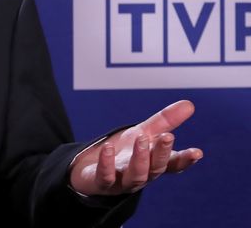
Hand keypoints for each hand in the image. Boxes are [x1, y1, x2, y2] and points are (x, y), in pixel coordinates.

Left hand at [69, 100, 202, 195]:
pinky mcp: (101, 183)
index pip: (174, 164)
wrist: (92, 168)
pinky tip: (108, 148)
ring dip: (140, 159)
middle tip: (168, 136)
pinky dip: (107, 164)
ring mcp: (122, 181)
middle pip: (156, 168)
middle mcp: (142, 175)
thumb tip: (189, 104)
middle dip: (162, 153)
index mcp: (154, 164)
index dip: (185, 160)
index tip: (197, 152)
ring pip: (136, 175)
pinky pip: (105, 176)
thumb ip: (165, 121)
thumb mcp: (143, 132)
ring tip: (141, 139)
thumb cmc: (123, 152)